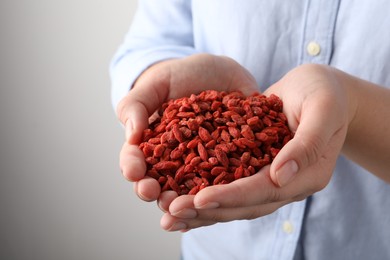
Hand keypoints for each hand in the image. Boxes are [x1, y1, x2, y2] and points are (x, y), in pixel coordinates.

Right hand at [117, 53, 258, 201]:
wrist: (219, 72)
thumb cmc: (181, 76)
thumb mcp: (156, 83)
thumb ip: (136, 105)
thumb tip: (131, 136)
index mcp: (152, 144)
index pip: (135, 159)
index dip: (132, 167)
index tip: (134, 171)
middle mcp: (175, 161)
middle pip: (161, 183)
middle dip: (158, 193)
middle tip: (159, 197)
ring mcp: (203, 165)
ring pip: (192, 190)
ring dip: (188, 202)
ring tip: (186, 208)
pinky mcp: (231, 164)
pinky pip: (227, 181)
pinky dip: (224, 193)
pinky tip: (223, 201)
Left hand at [160, 64, 352, 230]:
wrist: (319, 90)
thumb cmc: (324, 92)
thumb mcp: (322, 109)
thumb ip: (307, 142)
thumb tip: (281, 176)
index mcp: (307, 174)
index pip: (265, 190)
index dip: (233, 196)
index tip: (200, 199)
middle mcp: (287, 184)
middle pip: (244, 205)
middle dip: (208, 210)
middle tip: (173, 212)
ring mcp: (271, 180)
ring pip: (234, 203)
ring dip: (201, 211)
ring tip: (169, 216)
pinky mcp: (256, 171)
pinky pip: (229, 188)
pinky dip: (206, 198)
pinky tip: (182, 203)